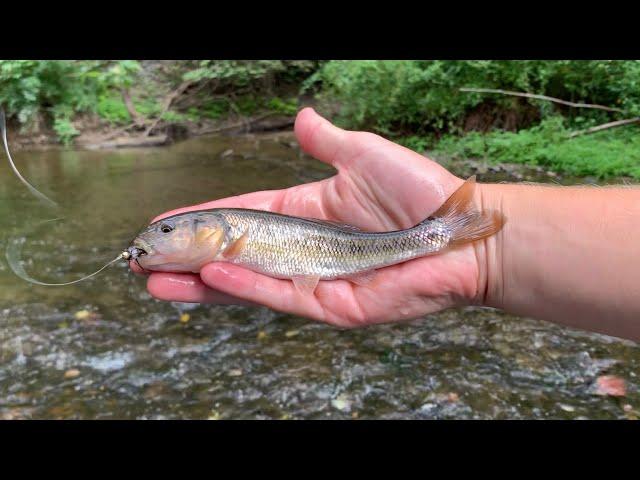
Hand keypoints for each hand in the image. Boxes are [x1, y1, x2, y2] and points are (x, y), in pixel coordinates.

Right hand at [141, 108, 484, 326]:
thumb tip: (301, 117)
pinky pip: (281, 296)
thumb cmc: (420, 190)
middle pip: (237, 257)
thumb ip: (328, 142)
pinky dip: (246, 286)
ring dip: (202, 282)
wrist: (461, 231)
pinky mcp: (333, 306)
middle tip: (144, 262)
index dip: (206, 219)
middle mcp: (305, 252)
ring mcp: (316, 282)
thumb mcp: (364, 154)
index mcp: (308, 215)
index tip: (168, 220)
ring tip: (156, 281)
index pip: (245, 219)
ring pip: (249, 283)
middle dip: (190, 260)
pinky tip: (210, 274)